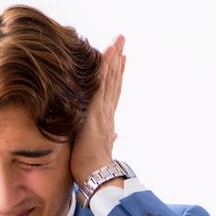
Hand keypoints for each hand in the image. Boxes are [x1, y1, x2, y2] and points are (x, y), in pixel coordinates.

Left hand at [70, 35, 125, 187]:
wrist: (97, 174)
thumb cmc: (94, 168)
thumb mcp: (100, 148)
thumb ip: (108, 138)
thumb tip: (115, 135)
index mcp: (106, 120)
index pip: (112, 93)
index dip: (117, 76)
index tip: (121, 60)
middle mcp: (107, 111)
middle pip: (114, 80)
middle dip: (117, 60)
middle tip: (121, 41)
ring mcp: (103, 108)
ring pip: (110, 77)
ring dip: (114, 57)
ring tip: (118, 40)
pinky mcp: (96, 108)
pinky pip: (101, 82)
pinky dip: (105, 66)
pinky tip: (107, 51)